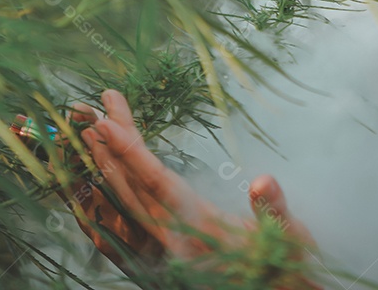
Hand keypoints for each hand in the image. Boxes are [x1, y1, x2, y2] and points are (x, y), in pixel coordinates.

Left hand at [58, 89, 318, 285]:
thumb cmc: (285, 262)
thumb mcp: (289, 234)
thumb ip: (273, 209)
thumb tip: (262, 183)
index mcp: (200, 228)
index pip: (156, 183)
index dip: (130, 151)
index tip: (107, 123)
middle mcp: (173, 241)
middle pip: (132, 188)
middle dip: (111, 149)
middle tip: (92, 114)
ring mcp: (164, 251)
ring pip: (124, 205)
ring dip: (106, 170)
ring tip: (89, 137)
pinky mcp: (161, 258)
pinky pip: (122, 230)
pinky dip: (103, 207)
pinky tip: (91, 189)